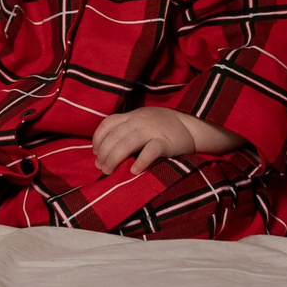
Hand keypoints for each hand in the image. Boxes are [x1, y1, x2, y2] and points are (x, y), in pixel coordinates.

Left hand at [92, 107, 237, 174]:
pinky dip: (140, 161)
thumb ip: (125, 129)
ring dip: (114, 159)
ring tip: (109, 171)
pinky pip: (150, 151)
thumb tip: (103, 149)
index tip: (95, 153)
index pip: (107, 124)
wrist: (191, 125)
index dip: (98, 139)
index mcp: (132, 115)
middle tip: (101, 168)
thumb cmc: (162, 126)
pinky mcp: (166, 142)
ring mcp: (153, 130)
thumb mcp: (142, 120)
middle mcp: (139, 121)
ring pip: (127, 143)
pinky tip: (133, 171)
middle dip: (104, 154)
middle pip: (114, 137)